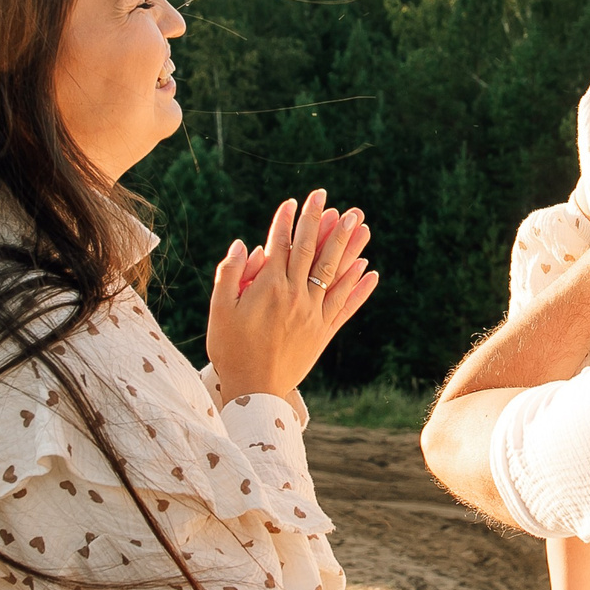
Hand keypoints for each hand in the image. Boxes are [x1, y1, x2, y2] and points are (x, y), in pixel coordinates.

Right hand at [206, 190, 377, 400]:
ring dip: (348, 246)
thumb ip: (230, 274)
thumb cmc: (230, 349)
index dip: (287, 220)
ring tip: (361, 225)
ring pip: (335, 273)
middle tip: (330, 199)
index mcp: (269, 287)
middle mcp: (296, 296)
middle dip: (320, 222)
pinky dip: (358, 288)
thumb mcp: (219, 310)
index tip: (294, 201)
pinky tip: (369, 270)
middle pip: (312, 250)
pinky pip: (346, 306)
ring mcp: (313, 313)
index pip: (281, 244)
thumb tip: (244, 243)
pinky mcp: (324, 332)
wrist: (254, 389)